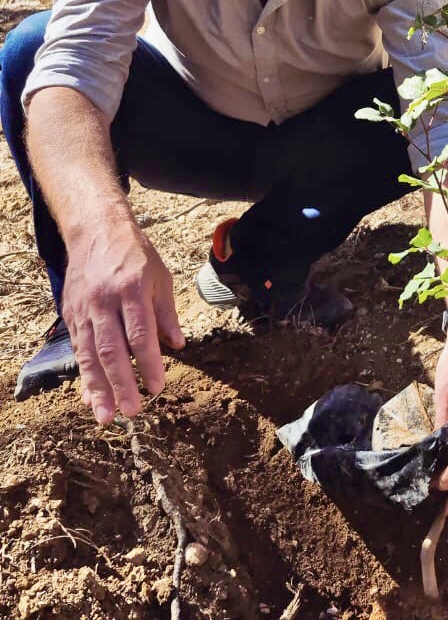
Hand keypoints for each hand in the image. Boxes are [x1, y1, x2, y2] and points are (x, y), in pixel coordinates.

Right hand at [61, 215, 183, 424]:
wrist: (96, 231)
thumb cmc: (136, 256)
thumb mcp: (160, 277)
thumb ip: (167, 313)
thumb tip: (177, 345)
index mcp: (132, 289)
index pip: (141, 333)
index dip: (149, 362)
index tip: (157, 388)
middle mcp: (104, 301)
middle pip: (111, 348)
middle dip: (121, 383)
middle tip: (131, 412)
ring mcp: (83, 309)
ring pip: (89, 354)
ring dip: (97, 388)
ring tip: (106, 415)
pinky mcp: (70, 315)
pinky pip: (77, 350)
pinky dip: (84, 375)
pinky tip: (90, 396)